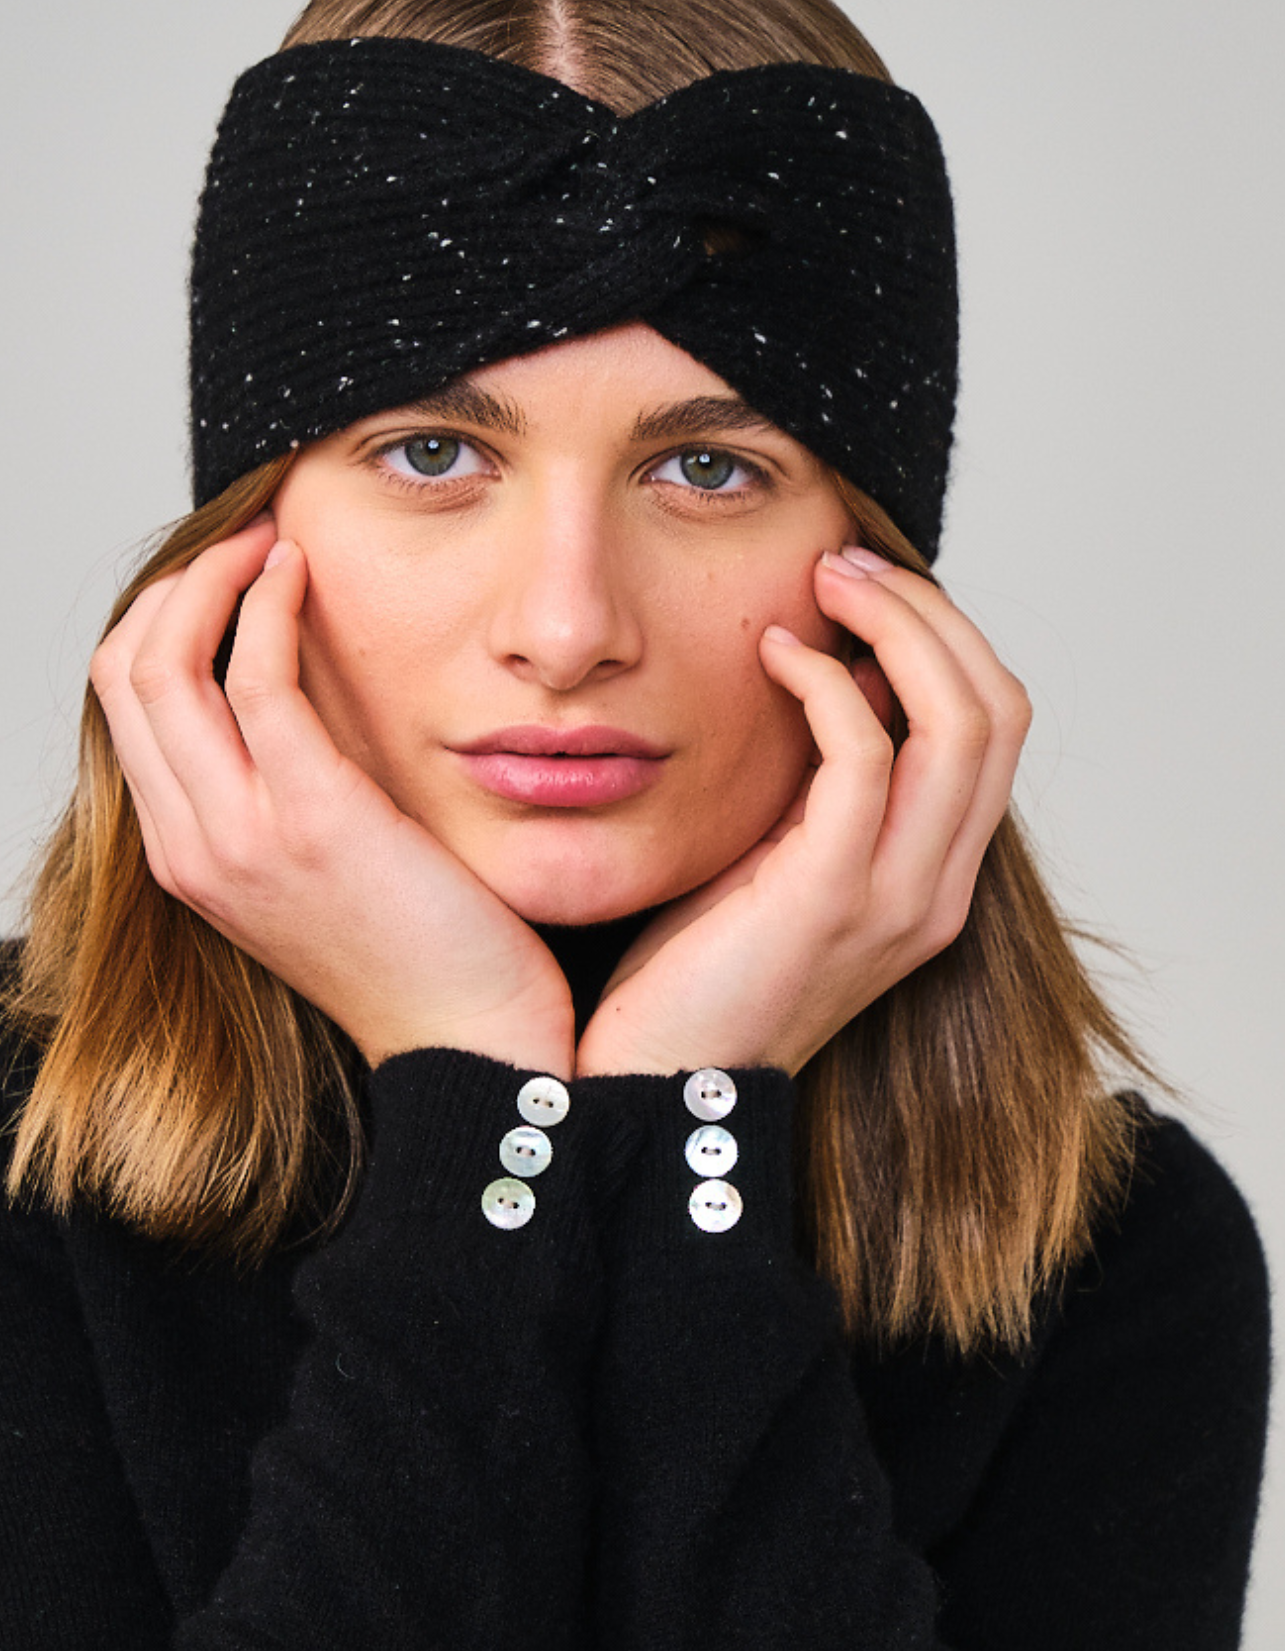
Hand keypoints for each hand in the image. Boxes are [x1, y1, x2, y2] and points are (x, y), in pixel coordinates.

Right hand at [90, 522, 575, 1074]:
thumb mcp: (321, 862)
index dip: (163, 617)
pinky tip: (302, 574)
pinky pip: (254, 676)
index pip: (123, 702)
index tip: (227, 571)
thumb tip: (286, 680)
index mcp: (184, 855)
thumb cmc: (418, 945)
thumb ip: (283, 784)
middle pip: (124, 671)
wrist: (473, 1043)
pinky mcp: (308, 817)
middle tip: (248, 537)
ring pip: (164, 663)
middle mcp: (188, 845)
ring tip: (273, 539)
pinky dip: (267, 605)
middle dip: (179, 582)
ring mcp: (237, 835)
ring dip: (214, 576)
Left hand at [575, 547, 1031, 1078]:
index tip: (862, 584)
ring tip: (824, 582)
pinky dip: (826, 684)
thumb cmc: (690, 971)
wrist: (652, 1089)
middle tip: (844, 561)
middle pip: (997, 709)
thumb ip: (819, 781)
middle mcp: (936, 886)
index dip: (944, 636)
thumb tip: (833, 670)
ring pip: (959, 722)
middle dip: (930, 613)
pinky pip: (864, 756)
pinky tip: (772, 654)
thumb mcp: (773, 856)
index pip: (993, 724)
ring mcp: (896, 897)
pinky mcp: (831, 898)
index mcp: (931, 874)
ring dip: (897, 626)